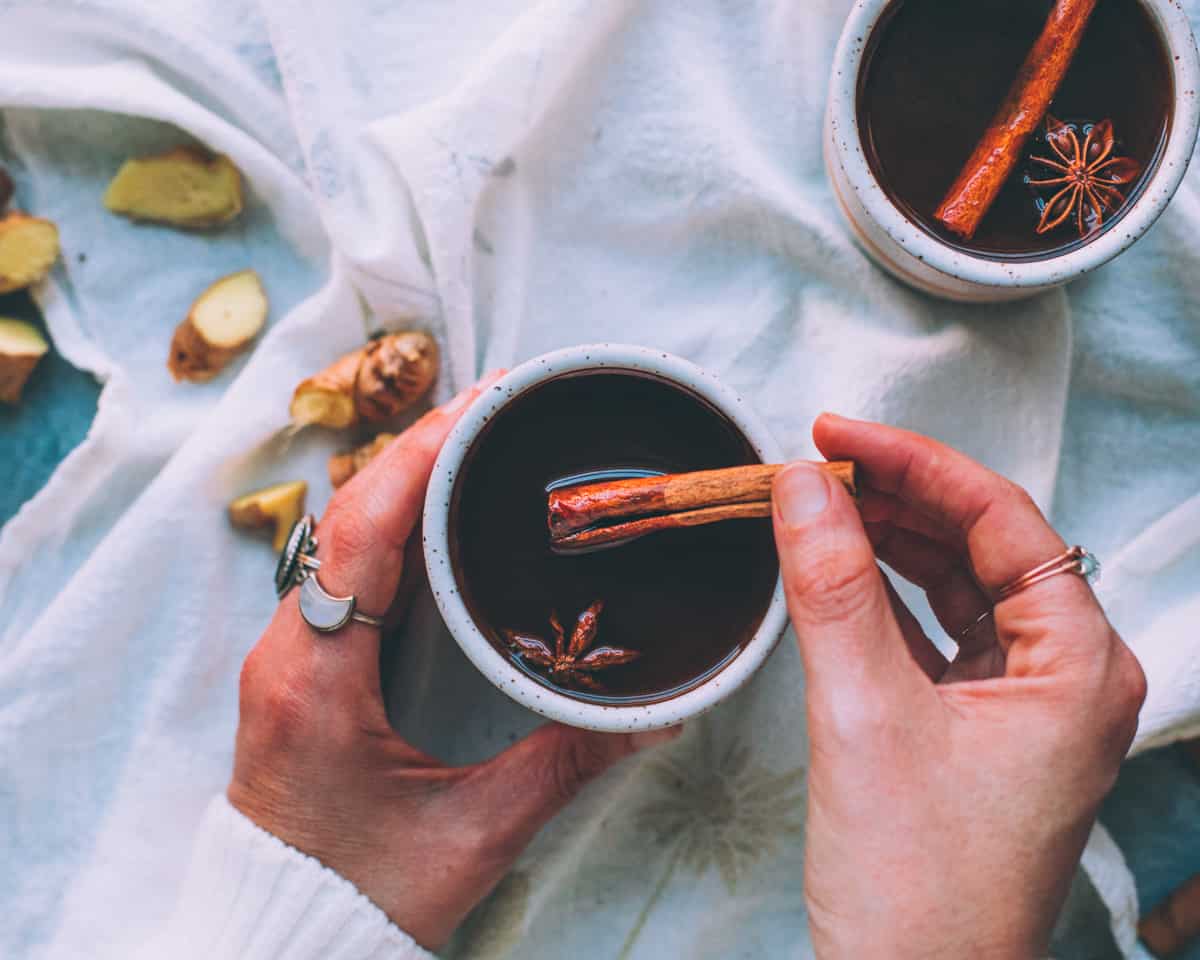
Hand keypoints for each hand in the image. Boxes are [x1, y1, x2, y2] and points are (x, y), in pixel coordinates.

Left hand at [228, 373, 679, 949]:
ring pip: (343, 533)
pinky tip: (445, 511)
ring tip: (482, 438)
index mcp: (317, 678)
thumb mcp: (474, 833)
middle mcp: (289, 649)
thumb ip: (567, 764)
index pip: (359, 532)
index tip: (481, 404)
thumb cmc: (359, 894)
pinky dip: (396, 522)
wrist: (278, 936)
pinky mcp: (302, 664)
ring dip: (408, 478)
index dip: (418, 456)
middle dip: (422, 447)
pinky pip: (346, 567)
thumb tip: (658, 716)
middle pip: (350, 513)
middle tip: (501, 405)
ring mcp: (289, 653)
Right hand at [772, 415, 1145, 959]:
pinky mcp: (978, 729)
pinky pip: (934, 634)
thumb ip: (832, 587)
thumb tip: (804, 483)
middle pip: (983, 546)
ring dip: (887, 544)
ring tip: (816, 508)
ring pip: (956, 587)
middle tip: (814, 466)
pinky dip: (881, 599)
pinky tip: (834, 574)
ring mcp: (1024, 705)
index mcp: (1078, 667)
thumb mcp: (862, 715)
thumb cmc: (915, 884)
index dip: (915, 463)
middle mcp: (1067, 678)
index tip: (836, 432)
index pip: (1002, 520)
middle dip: (897, 499)